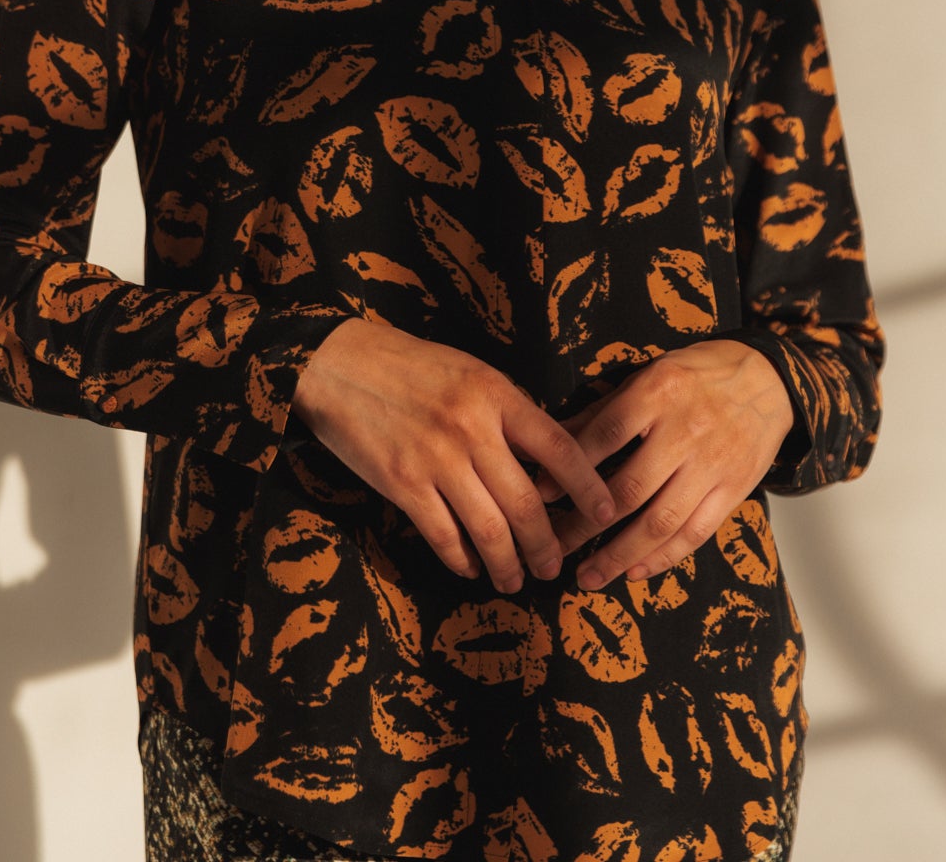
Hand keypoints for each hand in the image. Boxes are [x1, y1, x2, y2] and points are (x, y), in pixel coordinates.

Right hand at [290, 317, 616, 592]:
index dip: (589, 488)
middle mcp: (472, 429)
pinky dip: (462, 560)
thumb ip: (506, 410)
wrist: (338, 364)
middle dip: (547, 547)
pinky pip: (444, 537)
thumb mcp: (468, 370)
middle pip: (528, 504)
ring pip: (490, 531)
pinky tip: (471, 569)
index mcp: (495, 395)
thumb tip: (543, 459)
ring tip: (515, 581)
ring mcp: (436, 460)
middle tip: (554, 568)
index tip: (607, 513)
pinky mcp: (402, 485)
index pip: (560, 448)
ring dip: (508, 565)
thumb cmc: (408, 365)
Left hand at [536, 340, 795, 590]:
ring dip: (620, 555)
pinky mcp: (734, 489)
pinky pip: (695, 533)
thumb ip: (602, 411)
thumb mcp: (648, 375)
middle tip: (553, 546)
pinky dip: (663, 558)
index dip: (569, 470)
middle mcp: (686, 430)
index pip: (605, 436)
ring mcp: (713, 464)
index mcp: (658, 393)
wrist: (768, 380)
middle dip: (585, 524)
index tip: (539, 497)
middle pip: (629, 488)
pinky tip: (634, 572)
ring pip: (661, 521)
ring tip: (588, 576)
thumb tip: (550, 440)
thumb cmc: (697, 376)